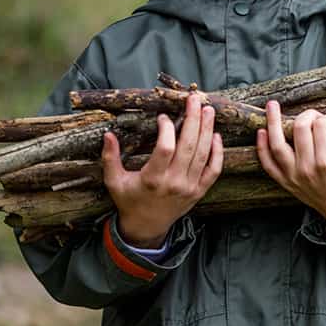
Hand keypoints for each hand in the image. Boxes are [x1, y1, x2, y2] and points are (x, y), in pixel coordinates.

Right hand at [102, 93, 223, 247]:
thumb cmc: (129, 200)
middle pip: (189, 146)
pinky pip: (214, 169)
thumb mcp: (114, 181)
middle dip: (193, 119)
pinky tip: (215, 135)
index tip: (163, 116)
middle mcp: (174, 182)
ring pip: (203, 154)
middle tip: (195, 99)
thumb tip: (108, 134)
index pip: (165, 148)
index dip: (166, 129)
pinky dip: (218, 152)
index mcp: (152, 179)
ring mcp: (190, 187)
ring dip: (207, 130)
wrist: (147, 226)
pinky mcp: (200, 190)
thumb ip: (110, 158)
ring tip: (208, 110)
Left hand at [256, 101, 325, 228]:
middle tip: (315, 114)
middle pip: (300, 129)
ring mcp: (293, 175)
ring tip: (271, 106)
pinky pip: (268, 164)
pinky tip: (261, 132)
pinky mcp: (285, 181)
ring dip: (272, 123)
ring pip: (277, 145)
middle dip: (308, 115)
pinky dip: (261, 148)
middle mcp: (307, 168)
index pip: (321, 127)